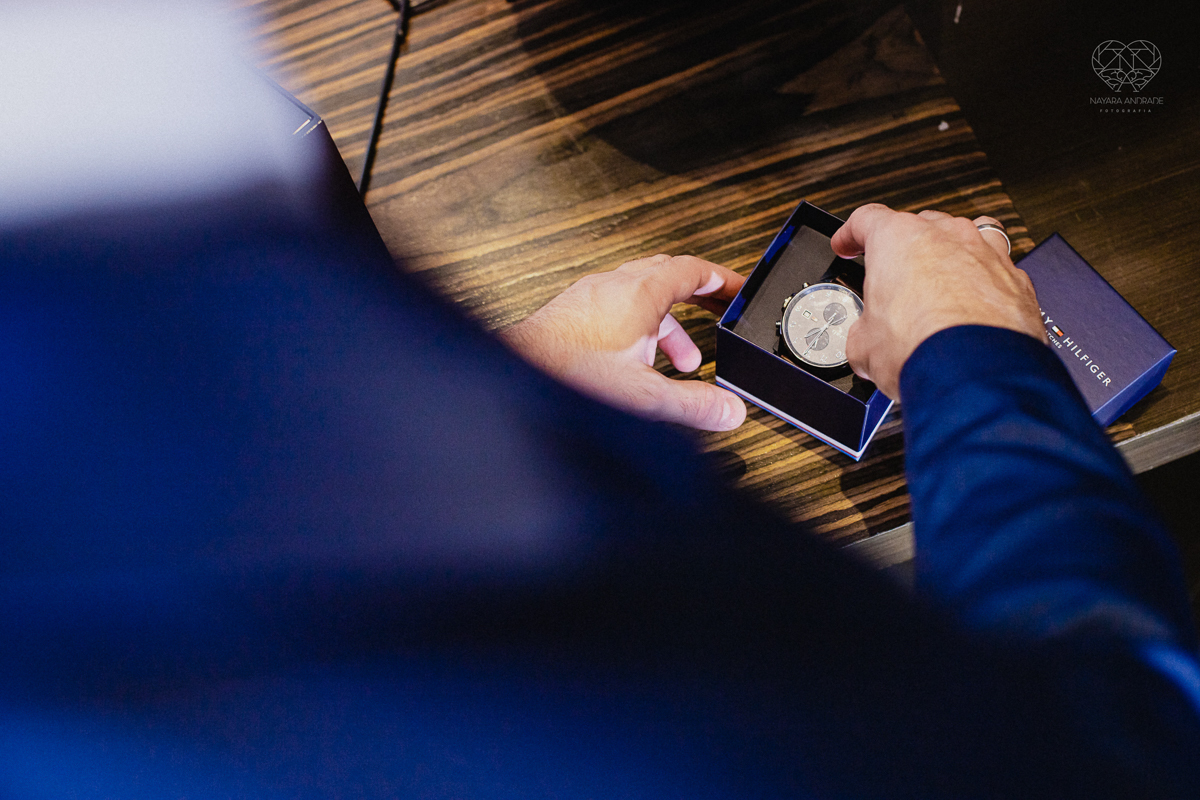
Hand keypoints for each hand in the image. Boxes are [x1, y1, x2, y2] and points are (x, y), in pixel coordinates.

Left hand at [499, 254, 747, 430]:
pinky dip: (638, 331)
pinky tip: (636, 365)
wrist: (515, 375)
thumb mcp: (644, 396)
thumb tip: (728, 411)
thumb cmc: (568, 375)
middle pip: (667, 276)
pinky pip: (615, 311)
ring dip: (666, 326)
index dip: (721, 280)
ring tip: (682, 361)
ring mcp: (588, 297)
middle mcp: (612, 286)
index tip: (738, 290)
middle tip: (717, 313)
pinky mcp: (570, 314)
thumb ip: (693, 405)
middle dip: (697, 298)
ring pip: (639, 298)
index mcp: (638, 293)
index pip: (692, 270)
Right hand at [831, 205, 1044, 399]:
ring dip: (953, 258)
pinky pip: (998, 272)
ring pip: (968, 239)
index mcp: (900, 238)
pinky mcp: (1018, 282)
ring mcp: (988, 254)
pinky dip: (986, 286)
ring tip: (943, 286)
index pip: (867, 220)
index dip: (852, 234)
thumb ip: (863, 330)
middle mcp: (948, 236)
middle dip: (906, 251)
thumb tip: (865, 343)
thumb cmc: (923, 347)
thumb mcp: (863, 345)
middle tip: (896, 282)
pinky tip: (976, 312)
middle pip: (921, 227)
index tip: (848, 245)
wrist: (977, 375)